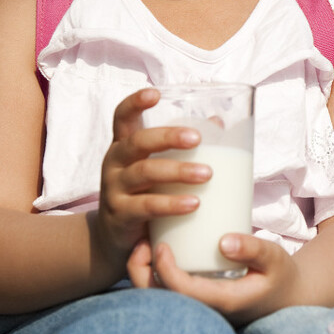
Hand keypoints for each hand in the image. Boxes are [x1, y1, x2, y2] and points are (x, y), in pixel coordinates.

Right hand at [92, 88, 207, 271]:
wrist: (116, 241)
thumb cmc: (144, 194)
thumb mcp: (158, 168)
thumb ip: (182, 148)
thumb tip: (219, 122)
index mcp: (124, 145)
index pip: (122, 116)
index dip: (135, 102)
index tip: (155, 92)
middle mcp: (115, 163)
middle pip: (137, 142)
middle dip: (168, 137)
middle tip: (197, 139)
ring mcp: (114, 189)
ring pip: (144, 173)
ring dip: (178, 171)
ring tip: (207, 174)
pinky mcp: (120, 215)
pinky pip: (146, 207)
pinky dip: (171, 204)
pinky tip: (193, 204)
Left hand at [128, 234, 299, 325]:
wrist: (286, 298)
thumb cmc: (280, 276)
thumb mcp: (275, 258)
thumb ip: (254, 249)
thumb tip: (223, 242)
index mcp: (223, 302)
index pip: (183, 292)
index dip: (165, 270)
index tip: (160, 245)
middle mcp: (206, 311)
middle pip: (160, 302)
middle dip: (142, 274)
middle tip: (142, 243)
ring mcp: (200, 310)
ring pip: (158, 301)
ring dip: (143, 275)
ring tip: (144, 246)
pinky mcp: (197, 303)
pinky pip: (166, 295)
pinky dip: (152, 277)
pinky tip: (154, 255)